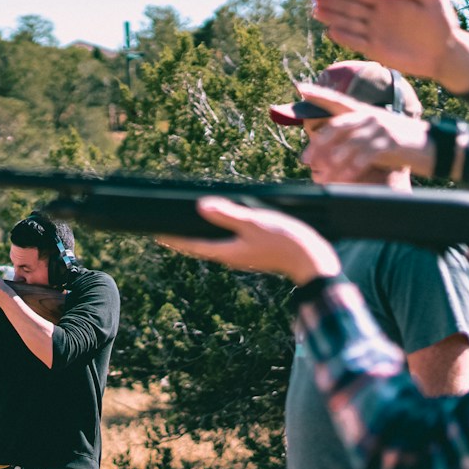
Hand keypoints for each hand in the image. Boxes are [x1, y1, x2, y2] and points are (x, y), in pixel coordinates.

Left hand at [157, 197, 341, 283]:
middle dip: (182, 238)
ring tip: (186, 229)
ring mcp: (242, 257)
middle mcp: (231, 257)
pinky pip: (227, 244)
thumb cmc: (285, 242)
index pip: (192, 245)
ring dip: (198, 237)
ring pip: (213, 246)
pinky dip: (216, 236)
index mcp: (226, 252)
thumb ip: (228, 215)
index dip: (173, 238)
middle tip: (164, 230)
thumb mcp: (254, 223)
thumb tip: (201, 207)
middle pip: (200, 247)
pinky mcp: (254, 254)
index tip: (155, 234)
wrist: (313, 261)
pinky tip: (218, 230)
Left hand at [303, 107, 433, 179]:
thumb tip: (329, 151)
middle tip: (304, 158)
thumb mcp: (376, 134)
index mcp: (365, 112)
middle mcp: (371, 116)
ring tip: (322, 173)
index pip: (338, 100)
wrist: (432, 146)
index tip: (301, 87)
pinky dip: (352, 167)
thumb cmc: (400, 143)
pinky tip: (343, 178)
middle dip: (318, 143)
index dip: (320, 94)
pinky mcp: (390, 142)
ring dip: (333, 159)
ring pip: (350, 142)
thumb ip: (355, 137)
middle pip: (338, 126)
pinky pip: (366, 155)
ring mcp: (381, 128)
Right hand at [311, 0, 468, 93]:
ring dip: (332, 17)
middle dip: (331, 1)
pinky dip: (343, 37)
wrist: (445, 51)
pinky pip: (355, 42)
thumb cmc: (443, 22)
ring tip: (315, 11)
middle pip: (350, 6)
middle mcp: (379, 15)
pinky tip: (331, 31)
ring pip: (349, 22)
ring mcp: (376, 32)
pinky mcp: (376, 49)